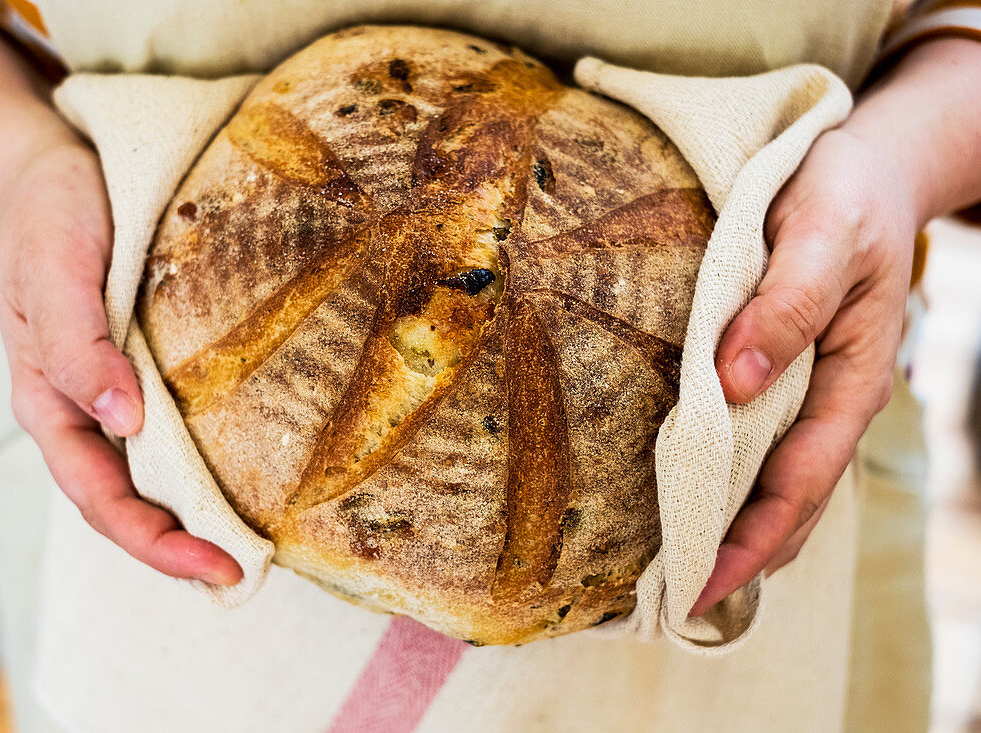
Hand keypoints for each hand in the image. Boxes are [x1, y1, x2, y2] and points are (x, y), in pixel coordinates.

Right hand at [0, 133, 242, 585]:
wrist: (55, 170)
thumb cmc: (50, 214)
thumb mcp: (53, 270)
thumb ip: (78, 345)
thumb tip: (122, 421)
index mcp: (50, 400)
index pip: (100, 494)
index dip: (154, 541)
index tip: (217, 565)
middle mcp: (84, 409)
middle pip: (126, 501)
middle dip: (179, 547)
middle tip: (247, 573)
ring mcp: (114, 392)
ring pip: (148, 475)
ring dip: (192, 517)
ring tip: (250, 545)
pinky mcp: (145, 366)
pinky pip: (171, 431)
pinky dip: (201, 465)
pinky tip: (243, 474)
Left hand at [690, 127, 915, 614]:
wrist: (871, 167)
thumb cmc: (846, 197)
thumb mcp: (822, 236)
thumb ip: (785, 306)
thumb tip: (731, 382)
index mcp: (850, 381)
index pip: (799, 484)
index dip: (751, 542)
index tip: (700, 588)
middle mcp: (831, 399)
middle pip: (788, 501)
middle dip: (738, 556)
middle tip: (674, 603)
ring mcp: (810, 390)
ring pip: (775, 480)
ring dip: (735, 529)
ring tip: (679, 571)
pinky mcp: (786, 372)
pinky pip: (762, 442)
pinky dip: (731, 480)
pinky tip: (693, 495)